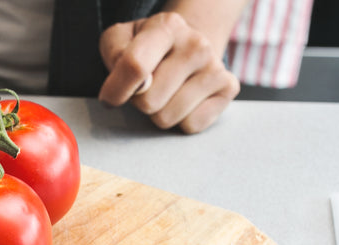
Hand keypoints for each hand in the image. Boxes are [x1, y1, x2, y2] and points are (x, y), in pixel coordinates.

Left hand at [98, 12, 239, 133]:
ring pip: (167, 117)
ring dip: (159, 112)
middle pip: (149, 101)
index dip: (116, 91)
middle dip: (139, 102)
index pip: (135, 67)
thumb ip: (116, 55)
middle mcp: (196, 44)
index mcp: (167, 26)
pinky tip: (183, 100)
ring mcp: (215, 67)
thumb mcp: (119, 40)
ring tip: (165, 92)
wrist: (187, 48)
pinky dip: (181, 120)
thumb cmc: (145, 48)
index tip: (110, 98)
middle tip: (147, 88)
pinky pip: (190, 125)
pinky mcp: (228, 89)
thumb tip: (139, 86)